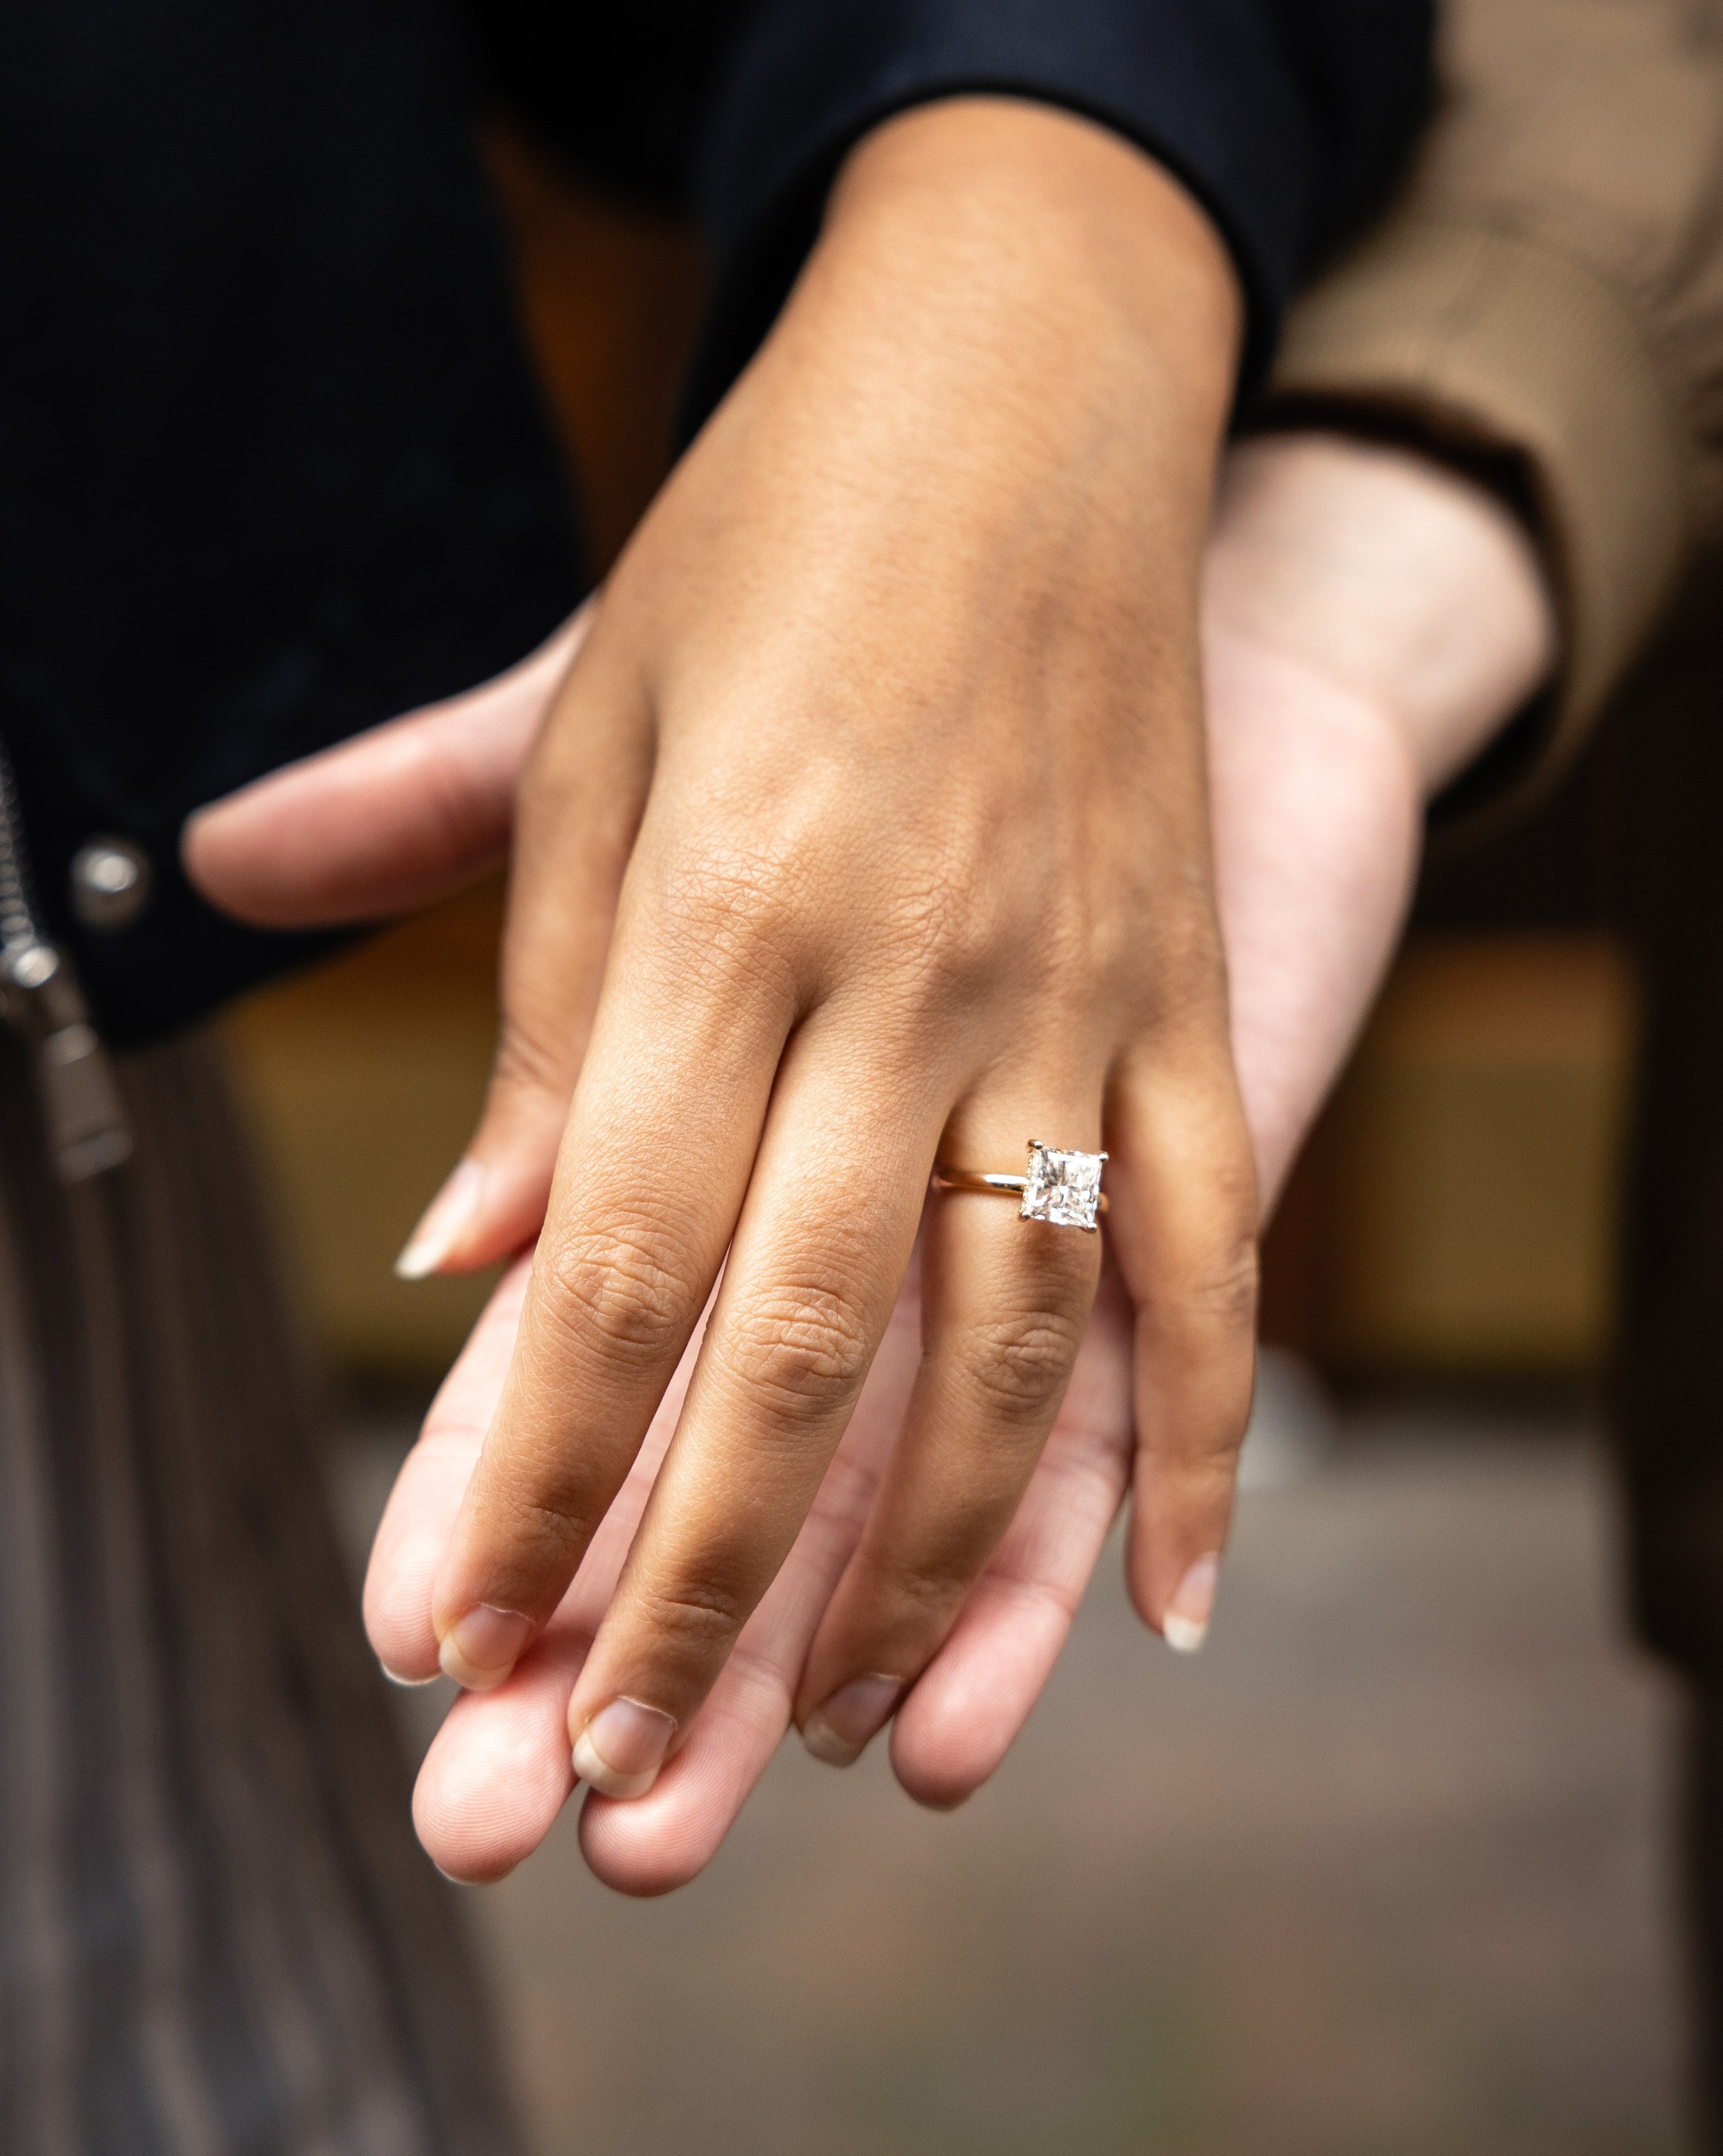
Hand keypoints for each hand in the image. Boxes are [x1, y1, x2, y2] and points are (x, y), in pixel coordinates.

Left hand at [193, 93, 1257, 1804]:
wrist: (1032, 379)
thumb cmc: (773, 541)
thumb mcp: (596, 722)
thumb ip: (536, 992)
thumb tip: (475, 1248)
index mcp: (728, 901)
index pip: (617, 1256)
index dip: (538, 1471)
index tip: (462, 1637)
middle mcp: (912, 971)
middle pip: (801, 1341)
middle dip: (697, 1586)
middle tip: (608, 1777)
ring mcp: (1077, 990)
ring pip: (1013, 1340)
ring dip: (924, 1563)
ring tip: (838, 1737)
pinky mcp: (1190, 996)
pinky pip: (1211, 1249)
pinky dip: (1196, 1437)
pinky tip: (1154, 1606)